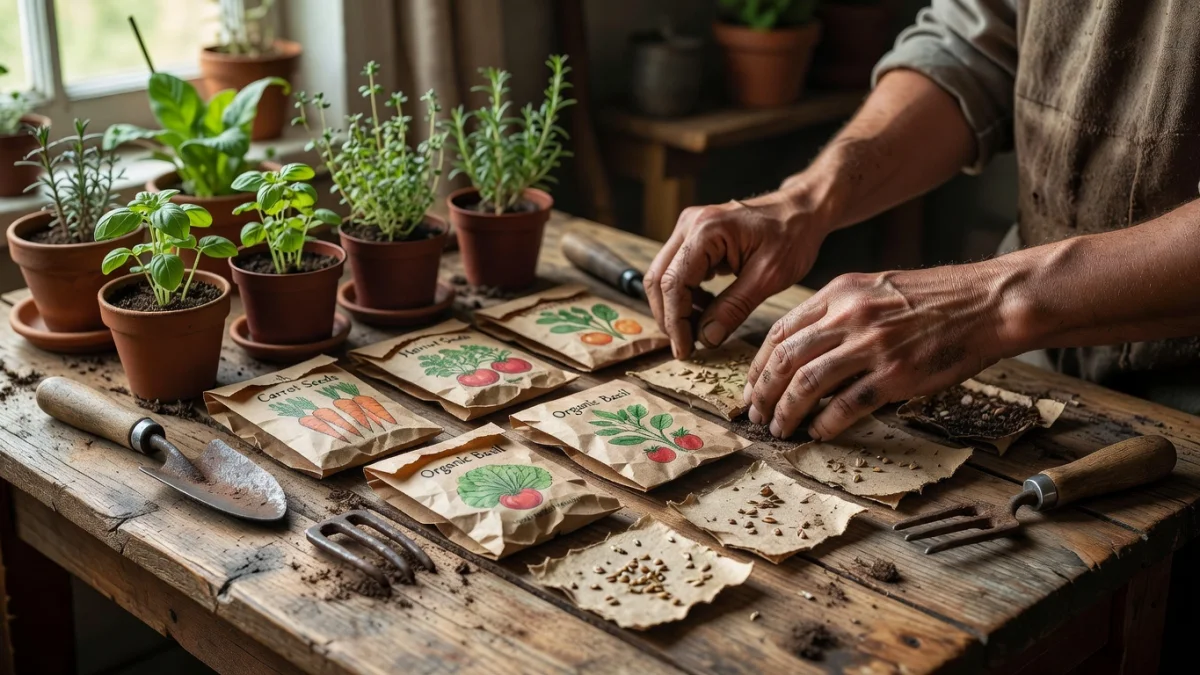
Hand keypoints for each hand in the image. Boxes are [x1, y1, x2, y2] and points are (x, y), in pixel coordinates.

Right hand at [644, 189, 834, 358]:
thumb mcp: (769, 277)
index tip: (685, 350)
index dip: (675, 321)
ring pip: (663, 275)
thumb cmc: (792, 236)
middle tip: (687, 345)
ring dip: (675, 307)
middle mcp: (690, 224)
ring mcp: (689, 228)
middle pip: (658, 279)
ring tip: (699, 330)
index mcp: (706, 231)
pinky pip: (676, 269)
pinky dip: (685, 294)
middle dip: (669, 317)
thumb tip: (706, 338)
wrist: (802, 211)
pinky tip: (706, 309)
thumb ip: (734, 307)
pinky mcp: (694, 236)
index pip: (673, 283)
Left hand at [744, 264, 1013, 439]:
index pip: (780, 331)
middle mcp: (849, 316)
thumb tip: (804, 349)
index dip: (758, 364)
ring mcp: (872, 346)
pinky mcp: (896, 374)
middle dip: (763, 392)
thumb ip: (837, 312)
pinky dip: (826, 423)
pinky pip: (848, 405)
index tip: (751, 386)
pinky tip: (818, 433)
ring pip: (808, 384)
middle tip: (756, 414)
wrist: (986, 302)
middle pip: (786, 359)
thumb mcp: (874, 288)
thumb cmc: (933, 297)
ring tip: (779, 428)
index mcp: (839, 293)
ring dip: (787, 411)